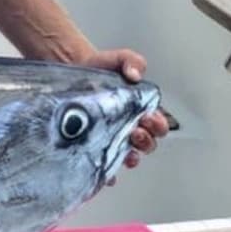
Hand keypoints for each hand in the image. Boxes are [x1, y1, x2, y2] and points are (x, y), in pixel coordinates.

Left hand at [80, 47, 168, 167]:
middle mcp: (129, 127)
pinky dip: (106, 172)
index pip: (159, 125)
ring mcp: (111, 137)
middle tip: (135, 132)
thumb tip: (135, 74)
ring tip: (124, 152)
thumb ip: (132, 62)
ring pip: (128, 156)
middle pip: (147, 145)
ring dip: (130, 157)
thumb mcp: (119, 59)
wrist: (71, 69)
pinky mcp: (93, 144)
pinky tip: (104, 172)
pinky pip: (103, 164)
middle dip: (145, 142)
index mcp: (140, 110)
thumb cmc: (99, 68)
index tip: (148, 118)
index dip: (158, 125)